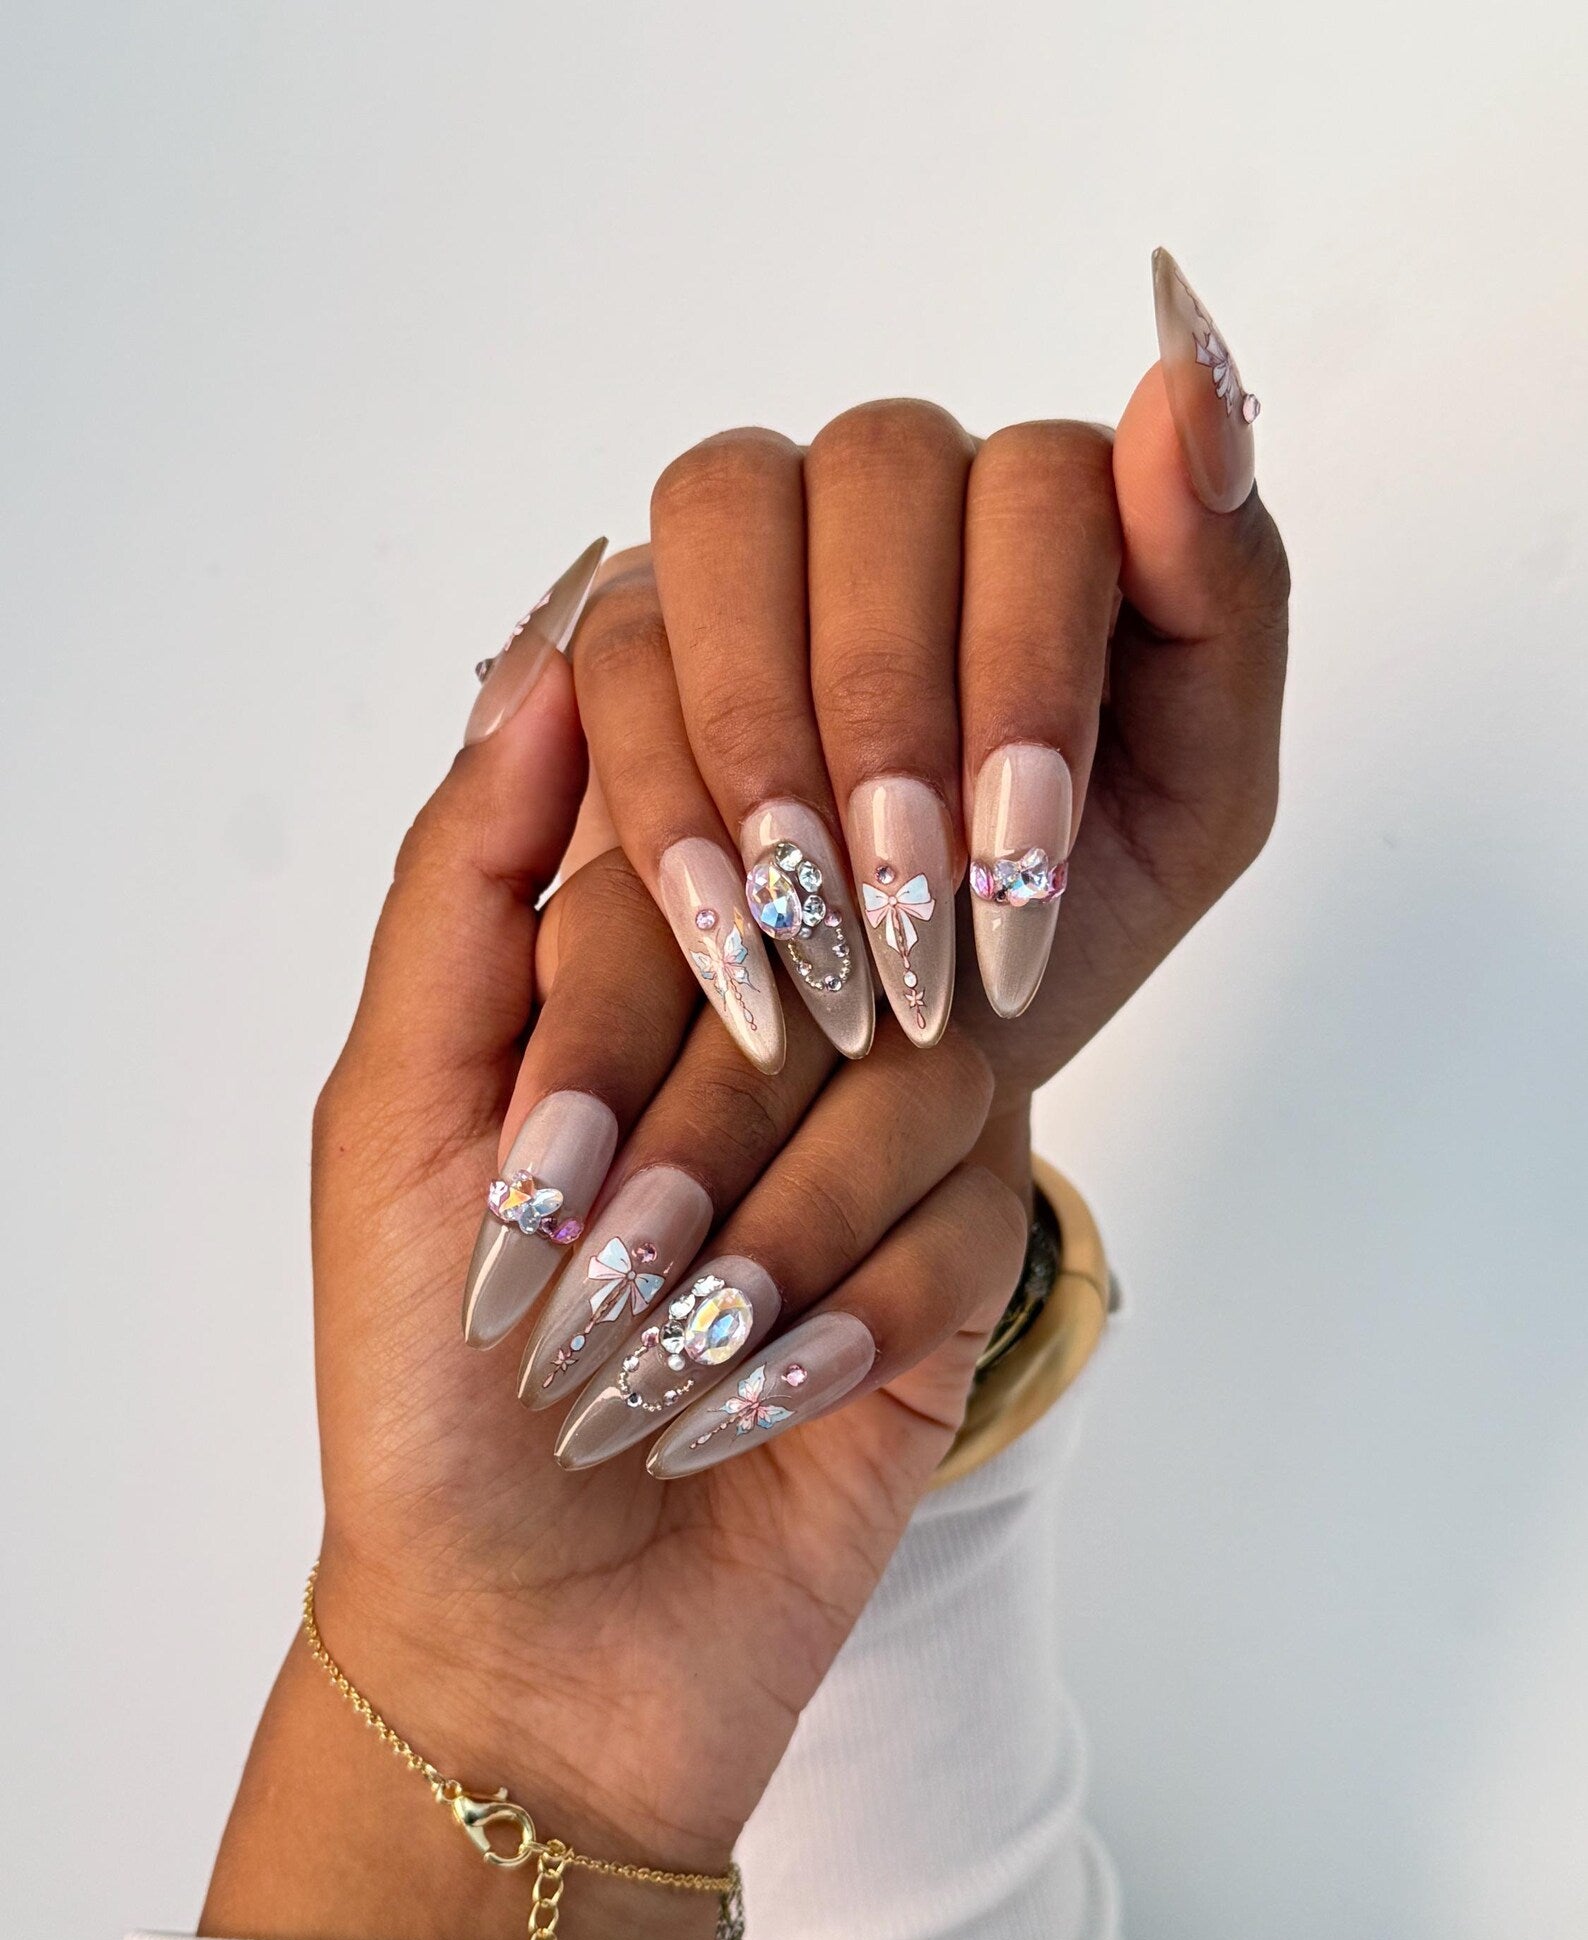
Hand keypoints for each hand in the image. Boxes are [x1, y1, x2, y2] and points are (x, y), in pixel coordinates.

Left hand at [202, 666, 1025, 1939]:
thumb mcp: (392, 1117)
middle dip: (687, 1148)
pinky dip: (846, 1325)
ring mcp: (876, 1139)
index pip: (695, 854)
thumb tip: (545, 654)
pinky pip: (966, 1226)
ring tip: (654, 1369)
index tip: (540, 1159)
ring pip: (916, 1085)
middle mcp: (771, 1026)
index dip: (625, 998)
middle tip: (586, 1291)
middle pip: (820, 961)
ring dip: (768, 1244)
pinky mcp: (956, 1260)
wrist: (538, 1636)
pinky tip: (749, 1410)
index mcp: (632, 969)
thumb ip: (463, 886)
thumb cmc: (429, 1384)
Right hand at [575, 249, 1288, 1120]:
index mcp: (1048, 513)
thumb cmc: (1060, 921)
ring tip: (812, 913)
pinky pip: (613, 642)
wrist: (910, 1063)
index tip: (1023, 849)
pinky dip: (666, 789)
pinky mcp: (624, 627)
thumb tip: (1189, 371)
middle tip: (912, 896)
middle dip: (893, 700)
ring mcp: (749, 539)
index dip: (1026, 664)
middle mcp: (895, 488)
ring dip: (766, 719)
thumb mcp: (1196, 798)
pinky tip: (725, 920)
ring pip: (725, 505)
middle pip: (881, 468)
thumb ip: (1225, 593)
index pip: (1043, 484)